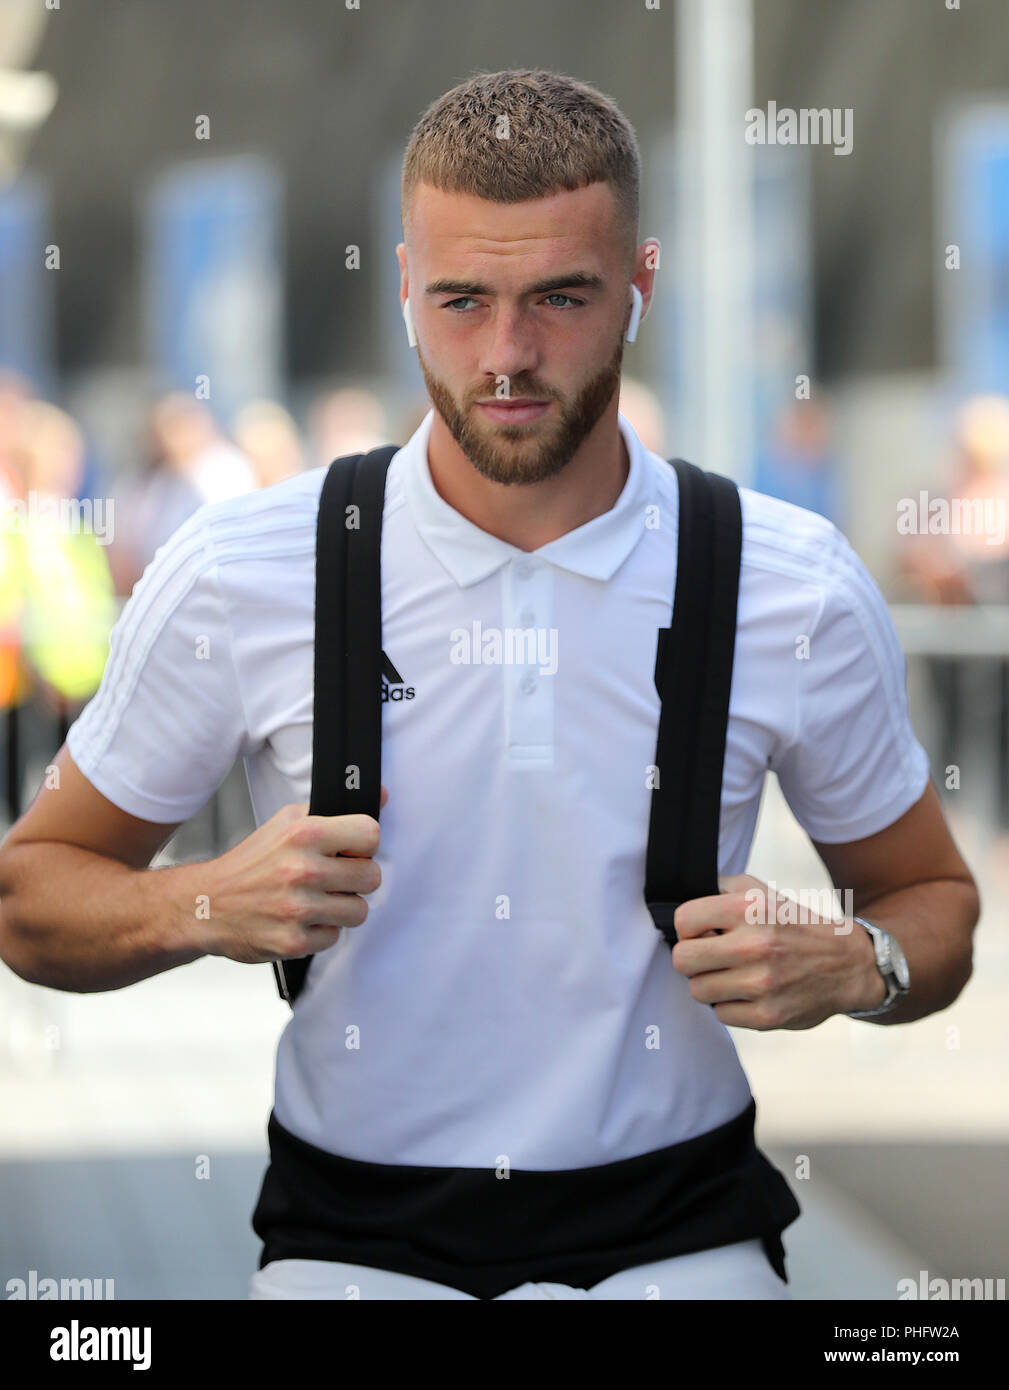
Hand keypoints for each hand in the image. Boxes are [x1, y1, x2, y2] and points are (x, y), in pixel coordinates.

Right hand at [195, 785, 388, 964]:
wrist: (206, 904)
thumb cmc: (250, 863)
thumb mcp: (285, 822)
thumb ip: (332, 810)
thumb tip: (381, 795)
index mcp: (302, 834)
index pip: (370, 834)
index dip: (365, 844)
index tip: (352, 851)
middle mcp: (302, 870)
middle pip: (372, 877)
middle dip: (356, 879)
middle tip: (335, 879)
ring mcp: (298, 908)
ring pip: (359, 911)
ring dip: (342, 908)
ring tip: (319, 900)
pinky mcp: (294, 941)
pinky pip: (334, 937)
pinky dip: (321, 931)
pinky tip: (302, 920)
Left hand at [669, 872, 883, 1029]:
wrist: (847, 963)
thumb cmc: (795, 925)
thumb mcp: (761, 891)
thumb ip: (719, 890)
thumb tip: (681, 906)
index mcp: (749, 908)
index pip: (683, 920)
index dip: (687, 928)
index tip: (701, 932)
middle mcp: (754, 944)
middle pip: (682, 959)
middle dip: (692, 958)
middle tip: (709, 957)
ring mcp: (761, 982)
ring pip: (697, 990)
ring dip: (710, 984)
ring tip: (731, 974)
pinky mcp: (767, 1014)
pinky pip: (721, 1014)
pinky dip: (730, 1005)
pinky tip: (748, 993)